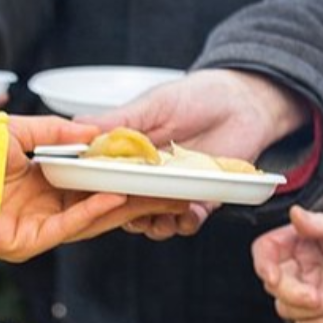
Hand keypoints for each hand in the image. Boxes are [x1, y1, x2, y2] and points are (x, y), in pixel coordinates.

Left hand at [0, 116, 190, 261]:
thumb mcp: (19, 131)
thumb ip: (58, 131)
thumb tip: (96, 131)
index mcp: (39, 187)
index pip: (90, 187)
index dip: (121, 178)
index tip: (149, 170)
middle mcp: (40, 211)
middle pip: (98, 207)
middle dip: (135, 199)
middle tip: (168, 189)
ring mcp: (34, 230)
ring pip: (90, 219)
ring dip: (124, 206)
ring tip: (154, 193)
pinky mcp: (27, 243)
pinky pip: (68, 226)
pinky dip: (93, 211)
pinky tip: (117, 196)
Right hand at [79, 69, 309, 237]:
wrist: (243, 101)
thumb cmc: (196, 96)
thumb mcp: (152, 105)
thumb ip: (118, 121)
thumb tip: (78, 128)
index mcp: (131, 156)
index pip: (106, 182)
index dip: (98, 193)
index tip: (95, 197)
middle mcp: (151, 177)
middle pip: (128, 208)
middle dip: (126, 216)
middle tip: (130, 213)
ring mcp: (176, 190)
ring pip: (156, 221)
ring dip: (154, 225)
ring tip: (158, 218)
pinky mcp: (203, 199)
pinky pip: (189, 221)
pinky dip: (185, 223)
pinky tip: (185, 215)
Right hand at [252, 206, 322, 322]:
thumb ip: (321, 223)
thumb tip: (297, 214)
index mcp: (297, 242)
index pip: (265, 250)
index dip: (263, 264)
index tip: (274, 277)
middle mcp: (297, 267)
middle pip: (274, 286)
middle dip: (296, 295)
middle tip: (319, 297)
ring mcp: (305, 291)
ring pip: (286, 309)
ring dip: (311, 311)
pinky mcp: (316, 313)